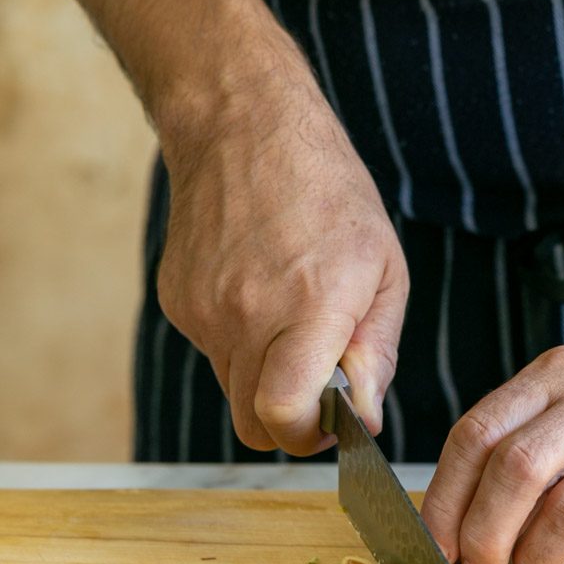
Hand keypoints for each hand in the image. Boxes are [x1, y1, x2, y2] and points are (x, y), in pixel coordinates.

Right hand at [157, 62, 407, 454]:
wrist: (244, 126)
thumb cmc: (329, 193)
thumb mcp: (385, 270)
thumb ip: (378, 352)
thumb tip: (366, 415)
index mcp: (309, 307)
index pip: (284, 415)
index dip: (306, 436)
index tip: (329, 423)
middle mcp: (247, 315)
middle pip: (253, 424)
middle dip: (288, 422)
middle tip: (316, 390)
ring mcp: (204, 310)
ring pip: (232, 391)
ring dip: (264, 379)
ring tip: (288, 323)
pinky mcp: (178, 301)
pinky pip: (211, 352)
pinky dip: (238, 343)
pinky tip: (256, 293)